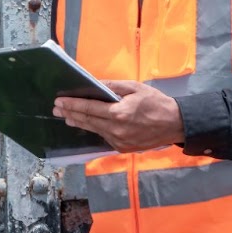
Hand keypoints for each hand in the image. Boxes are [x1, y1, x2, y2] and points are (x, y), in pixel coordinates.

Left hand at [54, 79, 183, 152]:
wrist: (175, 124)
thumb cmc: (156, 102)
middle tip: (56, 108)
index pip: (89, 109)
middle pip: (87, 121)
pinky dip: (94, 129)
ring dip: (78, 122)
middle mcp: (115, 130)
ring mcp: (118, 141)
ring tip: (65, 116)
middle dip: (70, 113)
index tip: (59, 101)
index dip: (72, 104)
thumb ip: (113, 87)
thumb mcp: (135, 87)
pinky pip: (103, 136)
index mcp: (118, 114)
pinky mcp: (122, 148)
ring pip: (93, 130)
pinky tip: (86, 124)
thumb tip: (94, 84)